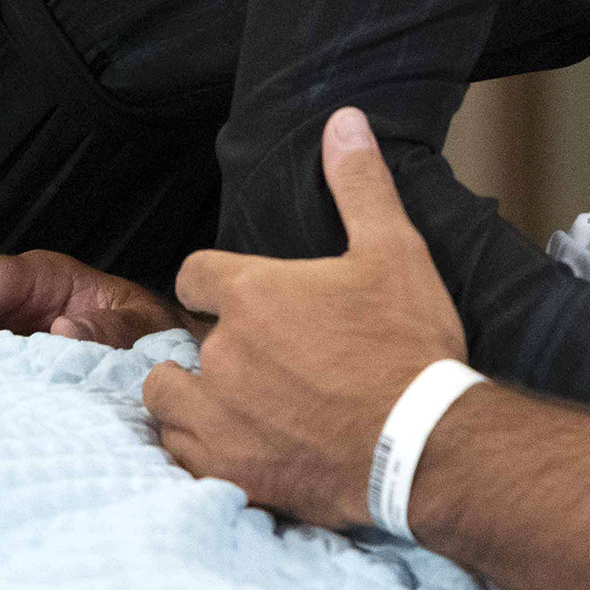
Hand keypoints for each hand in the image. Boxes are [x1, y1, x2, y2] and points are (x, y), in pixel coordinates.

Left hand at [140, 108, 467, 528]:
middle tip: (269, 358)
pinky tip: (233, 444)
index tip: (241, 297)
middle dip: (219, 345)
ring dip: (190, 394)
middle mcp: (221, 353)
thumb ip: (359, 183)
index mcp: (252, 293)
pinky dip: (198, 447)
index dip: (215, 282)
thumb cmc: (408, 345)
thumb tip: (343, 119)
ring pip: (166, 397)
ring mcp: (218, 416)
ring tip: (233, 399)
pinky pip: (181, 453)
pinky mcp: (226, 469)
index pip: (195, 274)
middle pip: (188, 339)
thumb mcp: (394, 251)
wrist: (423, 445)